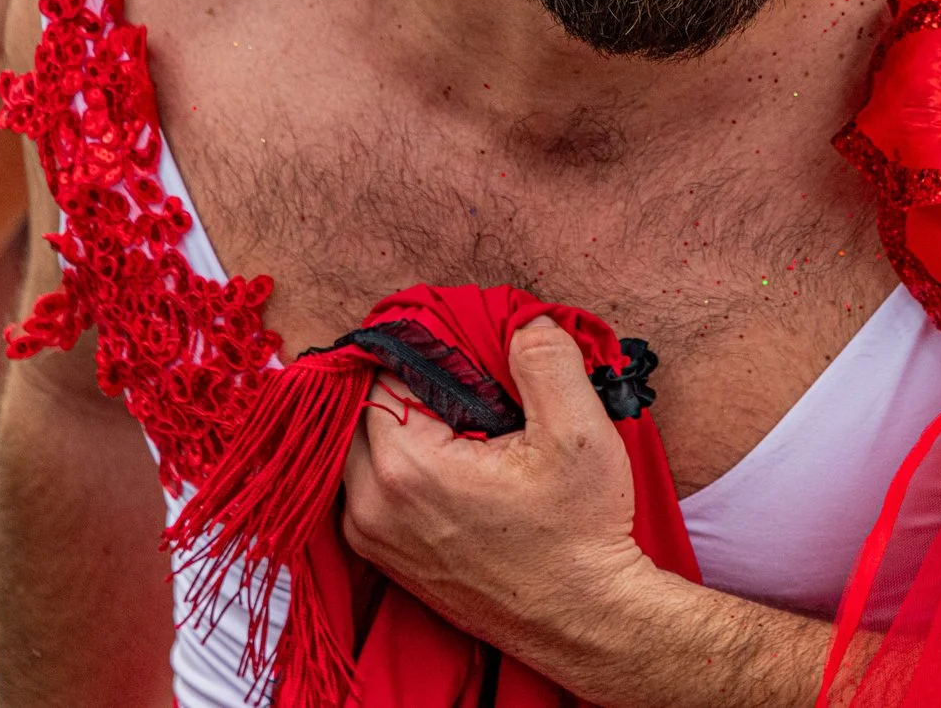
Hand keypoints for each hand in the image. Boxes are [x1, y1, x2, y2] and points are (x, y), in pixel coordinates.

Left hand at [341, 318, 647, 654]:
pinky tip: (447, 456)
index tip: (458, 342)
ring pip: (356, 448)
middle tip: (457, 374)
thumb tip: (521, 321)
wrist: (584, 619)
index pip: (380, 373)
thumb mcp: (578, 431)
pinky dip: (394, 462)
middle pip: (359, 409)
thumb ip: (544, 359)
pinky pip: (366, 487)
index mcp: (407, 465)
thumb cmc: (580, 532)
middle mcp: (372, 504)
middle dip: (402, 383)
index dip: (419, 348)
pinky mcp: (384, 559)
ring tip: (454, 413)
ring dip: (394, 423)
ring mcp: (372, 537)